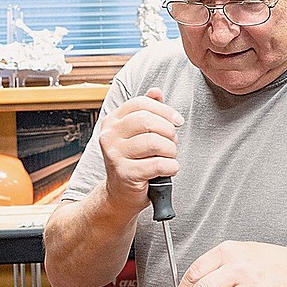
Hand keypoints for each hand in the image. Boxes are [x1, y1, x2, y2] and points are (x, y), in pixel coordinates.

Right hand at [99, 88, 183, 215]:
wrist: (120, 194)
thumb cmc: (133, 162)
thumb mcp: (137, 134)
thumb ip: (146, 111)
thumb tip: (156, 91)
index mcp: (112, 121)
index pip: (141, 104)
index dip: (164, 110)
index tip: (177, 121)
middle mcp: (109, 135)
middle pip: (147, 121)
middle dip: (168, 132)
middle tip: (172, 142)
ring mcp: (114, 155)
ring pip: (155, 143)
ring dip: (171, 151)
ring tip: (168, 157)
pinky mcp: (125, 173)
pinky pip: (158, 164)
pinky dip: (171, 167)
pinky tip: (168, 170)